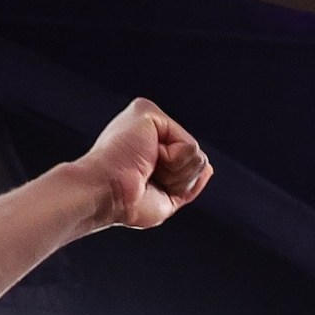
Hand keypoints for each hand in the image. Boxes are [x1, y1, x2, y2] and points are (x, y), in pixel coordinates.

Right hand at [72, 99, 212, 228]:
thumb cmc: (125, 202)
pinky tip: (147, 158)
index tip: (145, 187)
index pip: (189, 166)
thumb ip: (187, 182)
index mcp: (150, 149)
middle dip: (179, 180)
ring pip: (197, 155)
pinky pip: (189, 146)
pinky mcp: (149, 112)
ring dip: (175, 173)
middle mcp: (149, 130)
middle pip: (197, 160)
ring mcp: (149, 119)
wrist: (106, 195)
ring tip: (144, 168)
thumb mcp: (166, 198)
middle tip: (145, 178)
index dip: (177, 186)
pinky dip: (174, 161)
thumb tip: (209, 168)